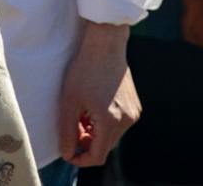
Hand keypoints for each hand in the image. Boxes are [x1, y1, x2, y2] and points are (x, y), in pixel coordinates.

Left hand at [56, 21, 138, 166]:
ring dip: (96, 132)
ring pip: (112, 136)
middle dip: (87, 143)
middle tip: (73, 127)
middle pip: (105, 146)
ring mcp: (133, 113)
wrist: (106, 44)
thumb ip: (67, 131)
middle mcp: (126, 120)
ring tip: (82, 114)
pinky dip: (105, 123)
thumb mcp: (70, 101)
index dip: (81, 159)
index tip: (69, 152)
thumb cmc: (85, 69)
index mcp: (110, 121)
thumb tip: (68, 153)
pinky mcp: (135, 105)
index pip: (97, 156)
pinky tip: (94, 106)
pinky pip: (119, 124)